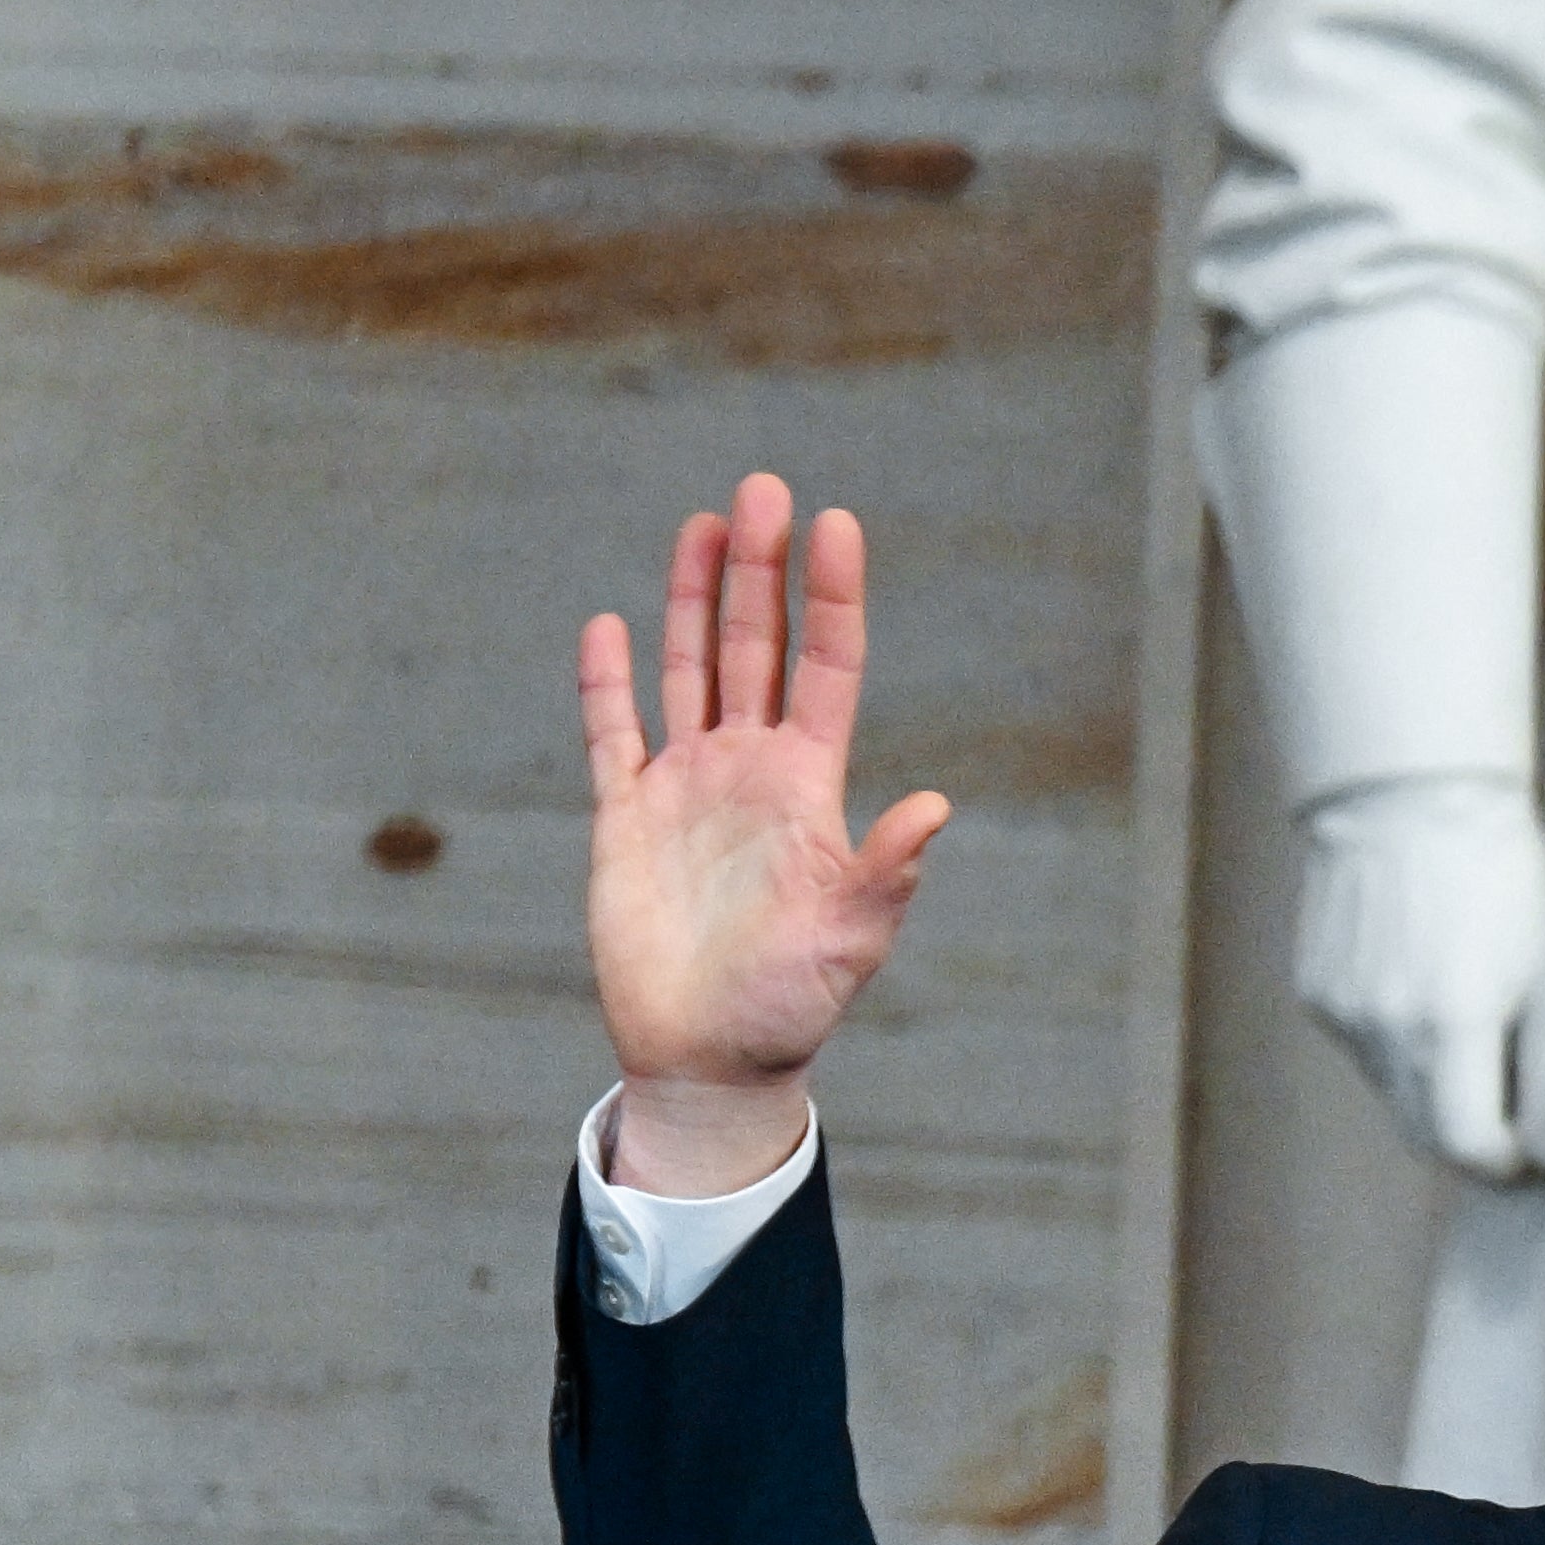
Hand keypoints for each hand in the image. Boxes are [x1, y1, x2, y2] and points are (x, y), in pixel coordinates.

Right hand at [576, 474, 953, 1193]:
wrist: (710, 1056)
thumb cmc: (791, 1004)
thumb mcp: (851, 937)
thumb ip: (886, 870)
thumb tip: (936, 809)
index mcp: (809, 789)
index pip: (827, 671)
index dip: (832, 599)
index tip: (837, 523)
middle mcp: (749, 772)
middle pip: (755, 649)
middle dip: (760, 571)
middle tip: (764, 488)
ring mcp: (686, 787)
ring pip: (690, 670)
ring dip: (696, 600)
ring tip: (707, 523)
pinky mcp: (624, 817)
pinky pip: (612, 734)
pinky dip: (608, 682)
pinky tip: (611, 625)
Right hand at [1289, 771, 1544, 1183]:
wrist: (1412, 796)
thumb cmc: (1501, 878)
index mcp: (1450, 1023)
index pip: (1471, 1147)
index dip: (1508, 1163)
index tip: (1534, 1152)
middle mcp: (1384, 1026)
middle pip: (1427, 1134)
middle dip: (1476, 1139)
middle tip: (1518, 1114)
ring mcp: (1342, 1012)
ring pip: (1397, 1097)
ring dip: (1440, 1095)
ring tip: (1480, 1035)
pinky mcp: (1319, 994)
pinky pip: (1370, 1055)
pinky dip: (1405, 1053)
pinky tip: (1431, 997)